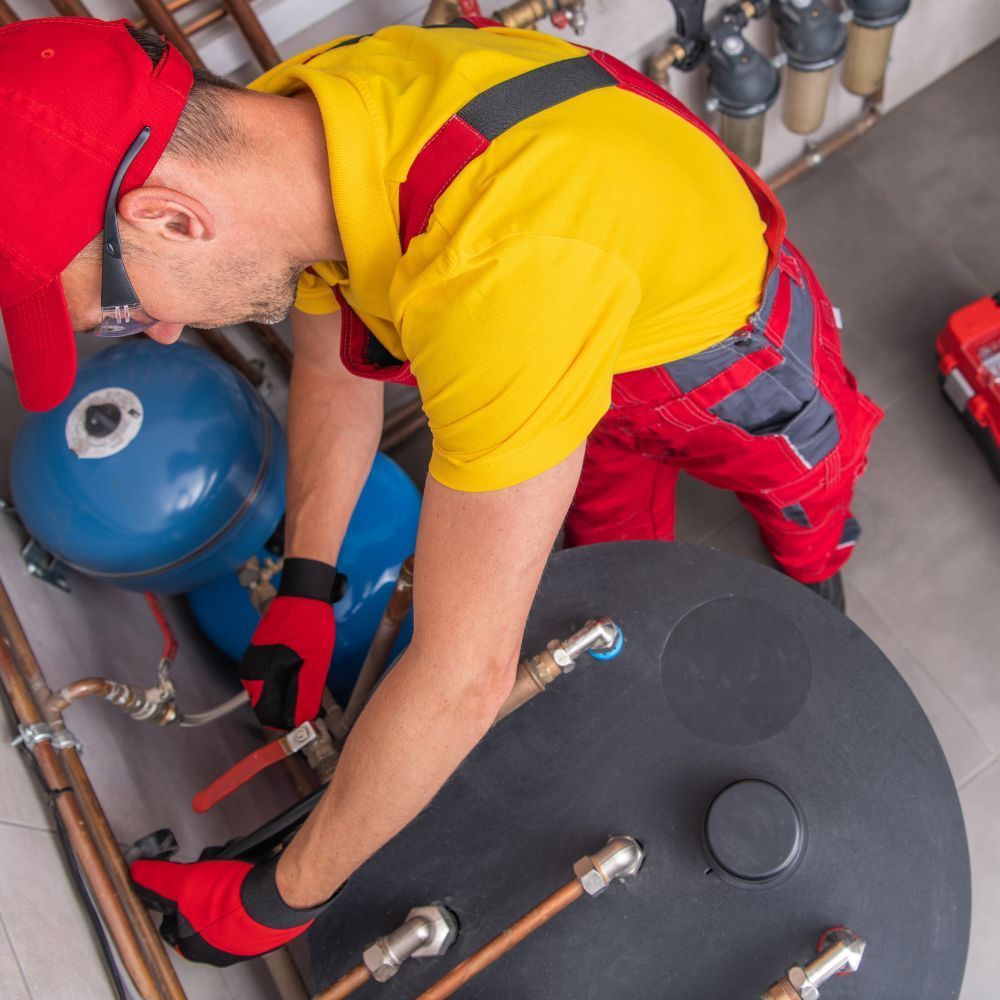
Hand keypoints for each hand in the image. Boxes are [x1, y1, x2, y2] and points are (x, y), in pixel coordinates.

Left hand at [131, 855, 330, 965]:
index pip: (171, 924)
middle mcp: (220, 949)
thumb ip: (158, 879)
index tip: (178, 881)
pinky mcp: (269, 924)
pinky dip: (251, 884)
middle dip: (203, 885)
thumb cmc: (234, 898)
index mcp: (195, 947)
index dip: (172, 898)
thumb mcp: (186, 882)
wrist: (279, 895)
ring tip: (234, 866)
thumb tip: (137, 872)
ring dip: (227, 881)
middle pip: (200, 910)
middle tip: (211, 869)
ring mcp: (247, 938)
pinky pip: (253, 902)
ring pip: (226, 903)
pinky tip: (253, 871)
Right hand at [239, 557, 342, 729]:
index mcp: (263, 676)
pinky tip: (301, 677)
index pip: (269, 718)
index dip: (290, 726)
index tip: (309, 726)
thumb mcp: (315, 664)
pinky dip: (283, 686)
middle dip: (289, 713)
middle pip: (267, 709)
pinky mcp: (258, 657)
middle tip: (314, 708)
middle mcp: (251, 672)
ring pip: (268, 696)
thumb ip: (305, 696)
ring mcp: (252, 664)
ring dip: (287, 700)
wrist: (302, 594)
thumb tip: (302, 723)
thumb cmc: (310, 623)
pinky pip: (268, 682)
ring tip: (310, 690)